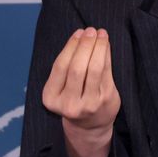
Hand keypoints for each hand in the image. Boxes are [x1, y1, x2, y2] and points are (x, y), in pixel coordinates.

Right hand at [42, 27, 120, 146]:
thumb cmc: (74, 98)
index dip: (71, 46)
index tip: (79, 32)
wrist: (90, 126)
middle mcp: (68, 103)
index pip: (60, 67)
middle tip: (91, 30)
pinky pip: (106, 72)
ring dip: (98, 47)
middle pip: (77, 67)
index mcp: (51, 98)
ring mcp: (88, 103)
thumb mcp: (61, 87)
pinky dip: (106, 55)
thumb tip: (80, 35)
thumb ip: (67, 65)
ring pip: (94, 69)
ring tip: (101, 34)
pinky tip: (106, 44)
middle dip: (85, 45)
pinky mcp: (105, 100)